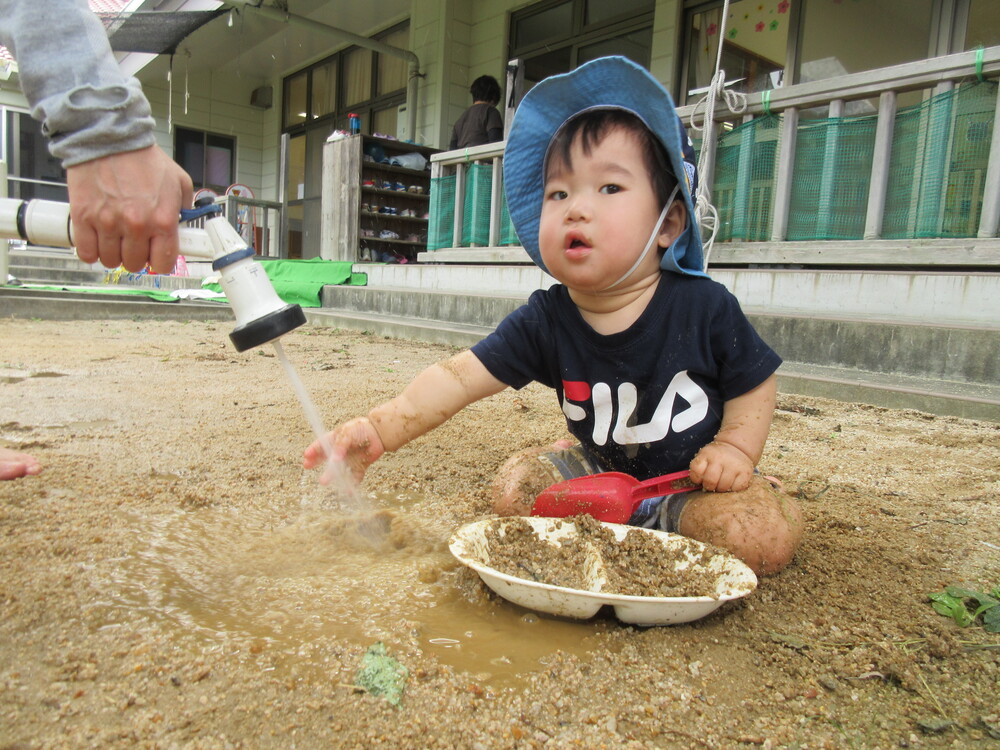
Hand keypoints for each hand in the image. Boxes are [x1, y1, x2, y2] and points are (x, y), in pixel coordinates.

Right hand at [67, 145, 193, 273]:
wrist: (109, 138)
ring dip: (114, 254)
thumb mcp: (178, 180)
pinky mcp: (84, 218)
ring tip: (115, 239)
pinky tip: (97, 241)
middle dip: (136, 256)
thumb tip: (183, 223)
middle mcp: (136, 226)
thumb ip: (184, 205)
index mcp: (163, 220)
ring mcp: (108, 224)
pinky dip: (91, 252)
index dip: (160, 261)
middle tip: (134, 243)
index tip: (156, 256)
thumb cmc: (142, 157)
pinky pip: (86, 253)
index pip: (164, 262)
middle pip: (135, 264)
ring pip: (111, 261)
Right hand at [303, 416, 385, 483]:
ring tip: (324, 481)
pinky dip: (351, 484)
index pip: (321, 445)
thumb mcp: (347, 433)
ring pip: (339, 470)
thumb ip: (340, 446)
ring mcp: (350, 459)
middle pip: (326, 458)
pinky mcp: (360, 466)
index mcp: (335, 439)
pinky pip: (354, 476)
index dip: (313, 451)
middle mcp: (341, 450)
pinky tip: (347, 490)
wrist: (379, 433)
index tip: (306, 457)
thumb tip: (334, 460)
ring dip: (331, 475)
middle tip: (308, 467)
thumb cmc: (361, 429)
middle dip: (316, 463)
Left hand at [689, 440, 753, 491]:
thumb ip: (698, 470)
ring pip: (723, 487)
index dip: (696, 478)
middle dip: (709, 486)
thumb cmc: (716, 457)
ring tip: (722, 482)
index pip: (696, 471)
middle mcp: (720, 458)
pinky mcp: (746, 472)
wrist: (736, 447)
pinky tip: (732, 482)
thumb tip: (692, 487)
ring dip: (721, 488)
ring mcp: (734, 465)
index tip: (700, 479)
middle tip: (712, 484)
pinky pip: (736, 489)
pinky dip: (733, 489)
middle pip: (710, 481)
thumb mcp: (704, 457)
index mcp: (707, 453)